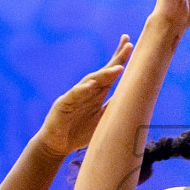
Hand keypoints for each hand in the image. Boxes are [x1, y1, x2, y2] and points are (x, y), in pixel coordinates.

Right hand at [35, 35, 131, 156]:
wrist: (56, 145)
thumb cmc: (79, 132)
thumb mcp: (101, 120)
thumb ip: (113, 107)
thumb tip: (133, 98)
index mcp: (97, 94)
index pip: (110, 74)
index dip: (120, 59)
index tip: (130, 44)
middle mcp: (87, 91)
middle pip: (103, 72)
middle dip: (116, 58)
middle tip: (128, 44)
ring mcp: (75, 96)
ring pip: (91, 81)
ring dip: (104, 74)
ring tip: (118, 68)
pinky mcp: (63, 105)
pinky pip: (74, 96)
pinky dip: (82, 90)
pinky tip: (92, 85)